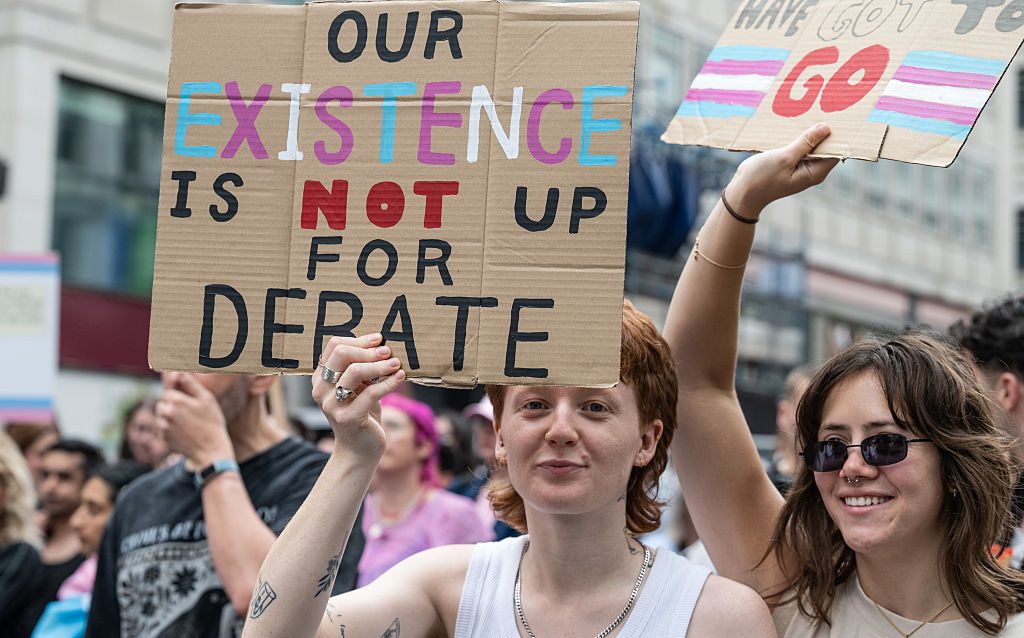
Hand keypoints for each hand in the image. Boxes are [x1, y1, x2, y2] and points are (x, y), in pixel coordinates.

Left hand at [156, 372, 234, 467]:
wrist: (210, 451)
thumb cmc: (212, 422)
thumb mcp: (206, 399)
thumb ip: (190, 383)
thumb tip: (177, 371)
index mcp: (176, 400)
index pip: (169, 390)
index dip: (179, 393)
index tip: (189, 399)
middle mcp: (166, 413)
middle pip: (163, 402)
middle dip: (174, 404)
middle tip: (191, 412)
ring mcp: (163, 427)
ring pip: (162, 415)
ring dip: (171, 416)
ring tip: (189, 423)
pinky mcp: (163, 438)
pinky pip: (164, 428)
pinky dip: (171, 428)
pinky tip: (186, 432)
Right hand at [313, 334, 405, 460]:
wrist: (359, 451)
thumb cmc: (362, 414)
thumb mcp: (359, 388)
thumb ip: (362, 368)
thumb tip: (381, 344)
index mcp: (321, 379)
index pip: (334, 347)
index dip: (358, 340)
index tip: (378, 339)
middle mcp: (321, 390)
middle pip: (342, 355)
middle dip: (368, 351)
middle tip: (388, 351)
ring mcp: (332, 405)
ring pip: (355, 371)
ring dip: (380, 365)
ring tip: (396, 364)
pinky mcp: (348, 418)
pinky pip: (371, 393)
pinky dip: (388, 383)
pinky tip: (400, 378)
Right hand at [726, 124, 839, 216]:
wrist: (742, 192)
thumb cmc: (762, 179)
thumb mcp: (785, 158)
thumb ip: (806, 143)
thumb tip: (826, 128)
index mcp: (815, 172)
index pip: (836, 152)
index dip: (838, 136)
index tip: (838, 119)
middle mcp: (811, 170)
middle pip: (825, 147)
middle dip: (823, 131)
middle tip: (824, 109)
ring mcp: (800, 166)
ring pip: (811, 145)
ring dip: (808, 133)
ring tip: (809, 113)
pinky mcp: (789, 162)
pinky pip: (798, 147)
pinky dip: (797, 137)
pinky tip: (794, 125)